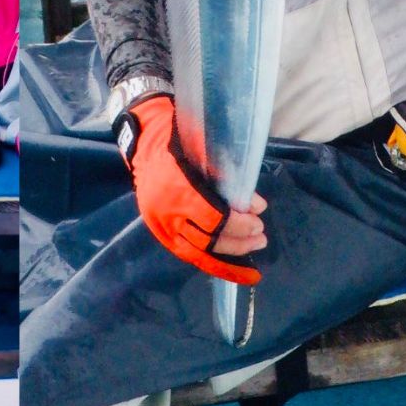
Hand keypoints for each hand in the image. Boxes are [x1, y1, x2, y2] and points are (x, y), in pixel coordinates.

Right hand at [119, 94, 266, 284]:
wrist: (144, 140)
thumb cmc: (178, 139)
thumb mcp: (204, 149)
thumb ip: (228, 179)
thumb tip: (254, 205)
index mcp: (176, 188)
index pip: (214, 218)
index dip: (240, 224)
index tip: (259, 218)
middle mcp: (165, 212)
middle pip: (208, 239)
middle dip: (239, 240)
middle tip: (261, 237)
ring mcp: (159, 224)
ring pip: (197, 252)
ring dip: (228, 254)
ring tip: (252, 249)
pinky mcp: (158, 231)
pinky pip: (186, 253)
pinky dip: (209, 262)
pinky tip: (230, 266)